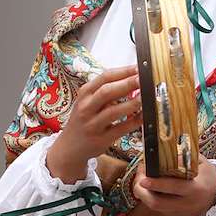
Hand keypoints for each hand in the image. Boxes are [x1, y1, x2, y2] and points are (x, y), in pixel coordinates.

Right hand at [47, 66, 141, 182]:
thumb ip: (105, 91)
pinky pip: (120, 129)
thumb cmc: (83, 121)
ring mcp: (92, 125)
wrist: (69, 147)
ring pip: (113, 111)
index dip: (123, 71)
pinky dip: (134, 121)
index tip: (138, 68)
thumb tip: (132, 78)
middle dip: (127, 84)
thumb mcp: (87, 102)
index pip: (104, 77)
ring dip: (131, 103)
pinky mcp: (101, 140)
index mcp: (84, 94)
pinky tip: (143, 115)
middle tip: (143, 79)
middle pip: (107, 92)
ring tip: (145, 96)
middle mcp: (86, 108)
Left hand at [132, 156, 215, 215]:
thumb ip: (185, 158)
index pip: (172, 187)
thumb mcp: (201, 163)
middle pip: (157, 203)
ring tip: (140, 182)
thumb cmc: (208, 177)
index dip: (156, 183)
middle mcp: (187, 204)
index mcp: (195, 189)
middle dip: (142, 191)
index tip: (143, 178)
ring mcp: (180, 213)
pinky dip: (151, 199)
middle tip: (138, 179)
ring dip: (143, 195)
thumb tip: (166, 155)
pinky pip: (159, 209)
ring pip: (155, 208)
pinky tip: (149, 189)